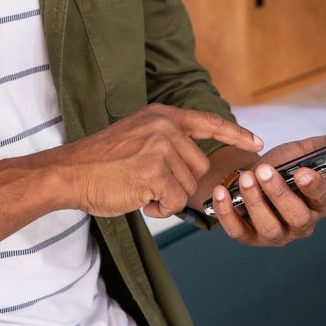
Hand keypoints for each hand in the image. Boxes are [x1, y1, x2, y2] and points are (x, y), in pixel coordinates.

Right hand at [61, 104, 262, 218]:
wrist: (69, 172)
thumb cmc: (100, 162)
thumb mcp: (137, 136)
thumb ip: (166, 142)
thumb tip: (194, 167)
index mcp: (162, 115)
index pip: (209, 122)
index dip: (235, 134)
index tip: (256, 142)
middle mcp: (166, 127)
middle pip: (198, 168)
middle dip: (178, 184)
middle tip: (147, 183)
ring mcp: (162, 148)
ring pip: (187, 188)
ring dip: (166, 198)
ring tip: (137, 188)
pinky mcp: (156, 171)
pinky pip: (175, 203)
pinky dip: (159, 209)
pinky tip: (138, 200)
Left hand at [209, 126, 325, 247]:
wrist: (249, 177)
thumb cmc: (280, 168)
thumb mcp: (300, 153)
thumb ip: (325, 143)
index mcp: (317, 204)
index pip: (322, 199)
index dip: (313, 187)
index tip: (302, 171)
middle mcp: (300, 224)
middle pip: (296, 217)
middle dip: (280, 193)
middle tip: (264, 170)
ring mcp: (275, 235)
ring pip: (269, 227)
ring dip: (255, 201)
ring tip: (244, 177)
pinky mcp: (249, 238)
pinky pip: (238, 232)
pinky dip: (228, 213)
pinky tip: (221, 192)